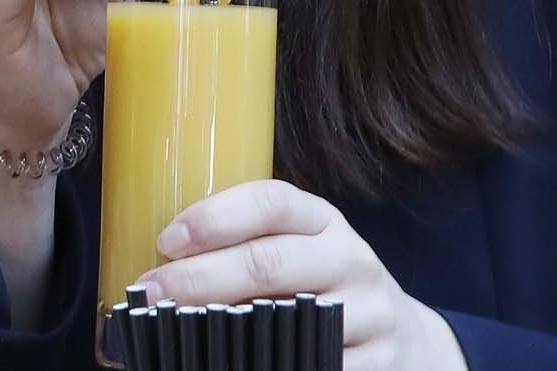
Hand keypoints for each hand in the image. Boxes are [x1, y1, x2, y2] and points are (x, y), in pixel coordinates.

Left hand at [135, 180, 468, 370]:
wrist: (403, 336)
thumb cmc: (325, 285)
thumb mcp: (300, 247)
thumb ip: (250, 244)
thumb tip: (165, 261)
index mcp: (323, 220)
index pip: (270, 202)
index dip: (214, 218)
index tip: (167, 241)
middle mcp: (350, 258)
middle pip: (269, 262)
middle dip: (200, 278)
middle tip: (152, 291)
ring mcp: (369, 312)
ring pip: (288, 319)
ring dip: (226, 327)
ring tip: (180, 331)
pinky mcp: (377, 362)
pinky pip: (313, 364)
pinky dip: (265, 364)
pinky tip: (231, 363)